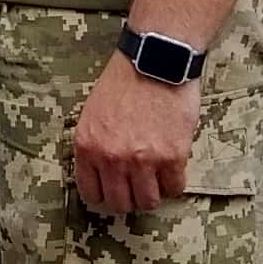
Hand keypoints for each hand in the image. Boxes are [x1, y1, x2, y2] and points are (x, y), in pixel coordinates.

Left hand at [69, 57, 197, 219]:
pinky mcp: (172, 157)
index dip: (104, 196)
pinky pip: (174, 188)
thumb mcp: (93, 113)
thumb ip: (95, 146)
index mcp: (88, 147)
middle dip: (129, 198)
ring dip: (153, 193)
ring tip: (156, 178)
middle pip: (120, 203)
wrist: (156, 60)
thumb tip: (100, 173)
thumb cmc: (125, 81)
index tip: (114, 192)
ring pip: (148, 201)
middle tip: (138, 186)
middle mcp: (112, 158)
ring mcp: (142, 160)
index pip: (91, 193)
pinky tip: (173, 170)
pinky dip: (174, 183)